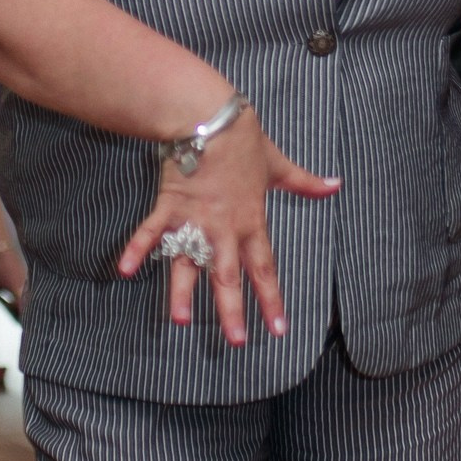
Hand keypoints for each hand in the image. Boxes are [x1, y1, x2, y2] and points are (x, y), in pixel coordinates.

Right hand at [117, 102, 339, 344]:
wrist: (210, 118)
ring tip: (180, 321)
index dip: (271, 299)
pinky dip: (137, 250)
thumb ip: (304, 182)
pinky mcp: (170, 206)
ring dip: (183, 292)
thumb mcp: (278, 164)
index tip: (278, 328)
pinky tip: (125, 271)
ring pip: (189, 263)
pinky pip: (151, 232)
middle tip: (234, 341)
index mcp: (251, 221)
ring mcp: (194, 220)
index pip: (264, 268)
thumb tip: (335, 185)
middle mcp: (223, 228)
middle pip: (228, 276)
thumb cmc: (244, 140)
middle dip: (231, 311)